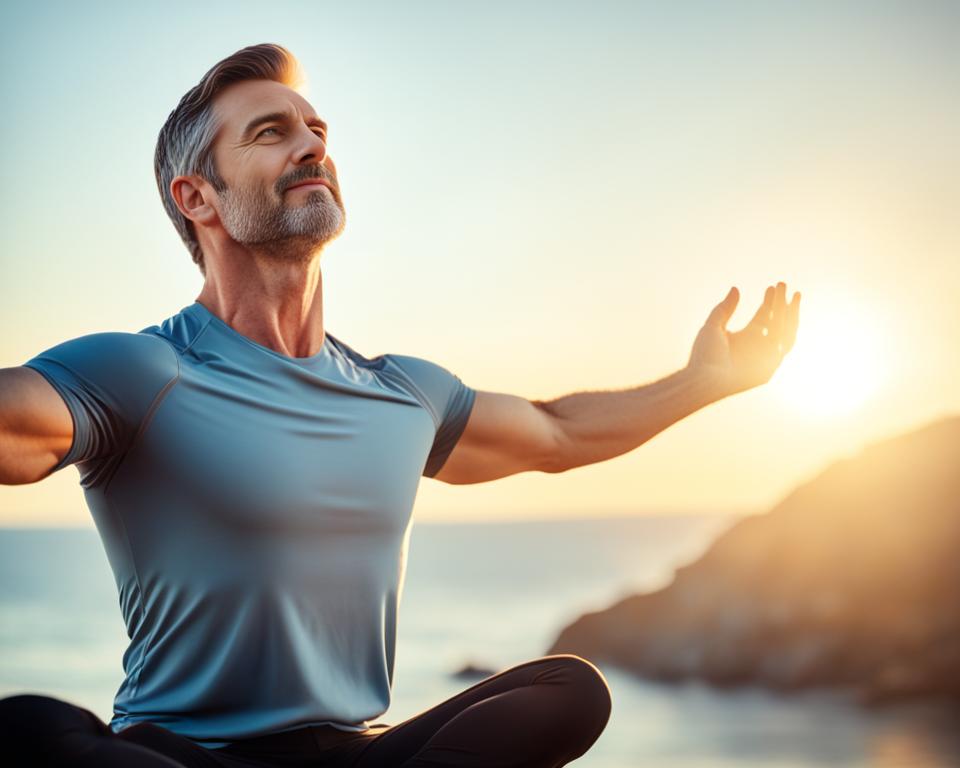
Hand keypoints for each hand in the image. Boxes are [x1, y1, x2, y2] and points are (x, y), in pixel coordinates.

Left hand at [686, 282, 800, 398]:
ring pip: (785, 332)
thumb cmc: (704, 355)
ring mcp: (766, 356)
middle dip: (781, 304)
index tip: (773, 287)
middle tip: (783, 284)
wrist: (705, 378)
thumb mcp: (713, 326)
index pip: (764, 316)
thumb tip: (735, 288)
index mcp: (746, 335)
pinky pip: (784, 347)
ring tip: (792, 297)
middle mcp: (758, 345)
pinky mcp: (770, 367)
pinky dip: (788, 330)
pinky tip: (787, 314)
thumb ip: (724, 309)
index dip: (770, 302)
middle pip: (776, 321)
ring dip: (789, 314)